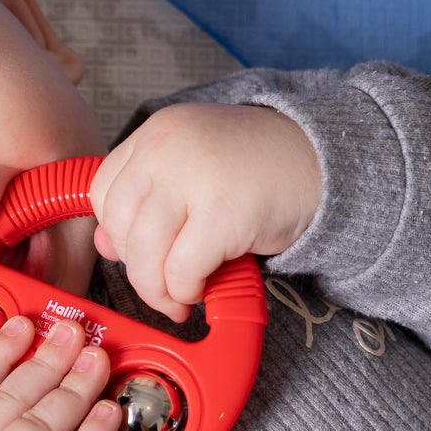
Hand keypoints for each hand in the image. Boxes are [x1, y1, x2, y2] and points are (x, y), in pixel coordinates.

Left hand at [89, 103, 321, 321]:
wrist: (327, 159)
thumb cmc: (256, 171)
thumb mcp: (192, 174)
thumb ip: (147, 203)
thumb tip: (104, 246)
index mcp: (156, 133)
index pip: (103, 192)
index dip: (115, 232)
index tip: (139, 251)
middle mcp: (167, 148)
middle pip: (119, 226)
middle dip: (135, 269)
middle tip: (159, 287)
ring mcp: (195, 178)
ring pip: (144, 253)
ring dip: (157, 289)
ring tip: (179, 297)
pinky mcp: (225, 213)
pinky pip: (182, 270)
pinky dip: (186, 290)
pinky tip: (202, 288)